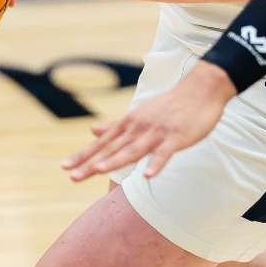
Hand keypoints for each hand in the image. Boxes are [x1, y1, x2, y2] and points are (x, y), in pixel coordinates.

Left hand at [62, 61, 237, 180]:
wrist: (201, 89)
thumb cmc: (169, 105)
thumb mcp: (138, 114)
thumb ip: (116, 126)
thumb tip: (92, 130)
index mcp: (129, 124)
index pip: (102, 143)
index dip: (84, 155)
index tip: (65, 167)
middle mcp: (139, 127)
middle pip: (113, 148)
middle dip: (92, 162)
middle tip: (72, 176)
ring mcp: (158, 132)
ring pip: (134, 149)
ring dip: (117, 160)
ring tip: (99, 171)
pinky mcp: (177, 137)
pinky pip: (165, 152)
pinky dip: (157, 163)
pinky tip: (148, 176)